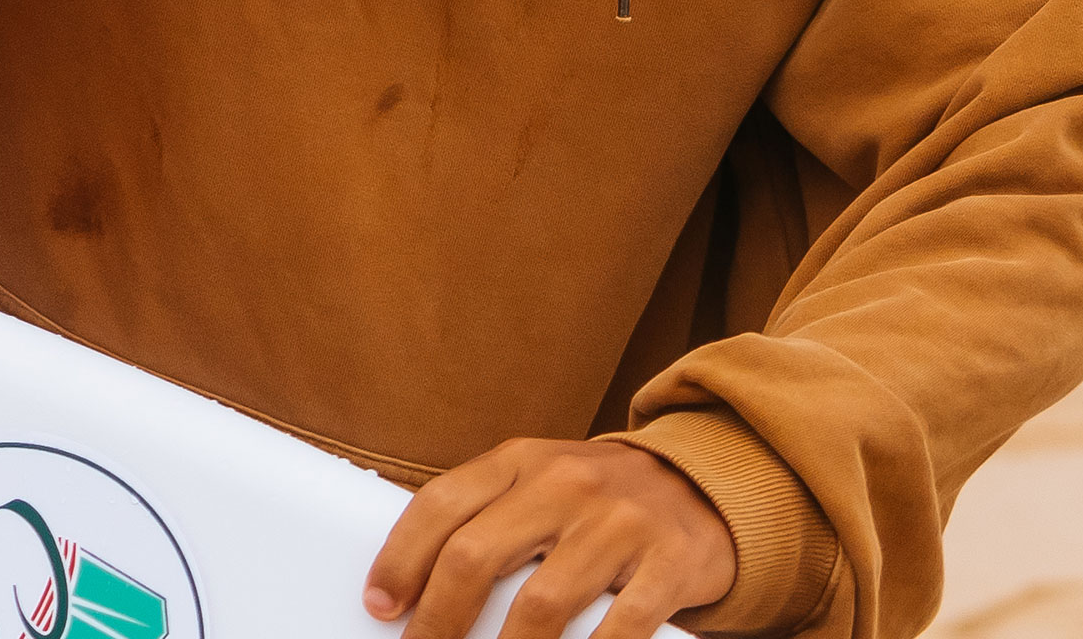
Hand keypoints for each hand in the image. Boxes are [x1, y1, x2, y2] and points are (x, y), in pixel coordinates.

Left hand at [365, 438, 735, 638]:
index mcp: (523, 460)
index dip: (401, 559)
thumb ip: (487, 517)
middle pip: (477, 555)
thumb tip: (414, 586)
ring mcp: (620, 521)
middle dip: (437, 621)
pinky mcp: (669, 562)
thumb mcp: (539, 483)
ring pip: (540, 604)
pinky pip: (618, 628)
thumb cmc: (597, 500)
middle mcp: (567, 482)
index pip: (443, 503)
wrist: (703, 485)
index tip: (379, 606)